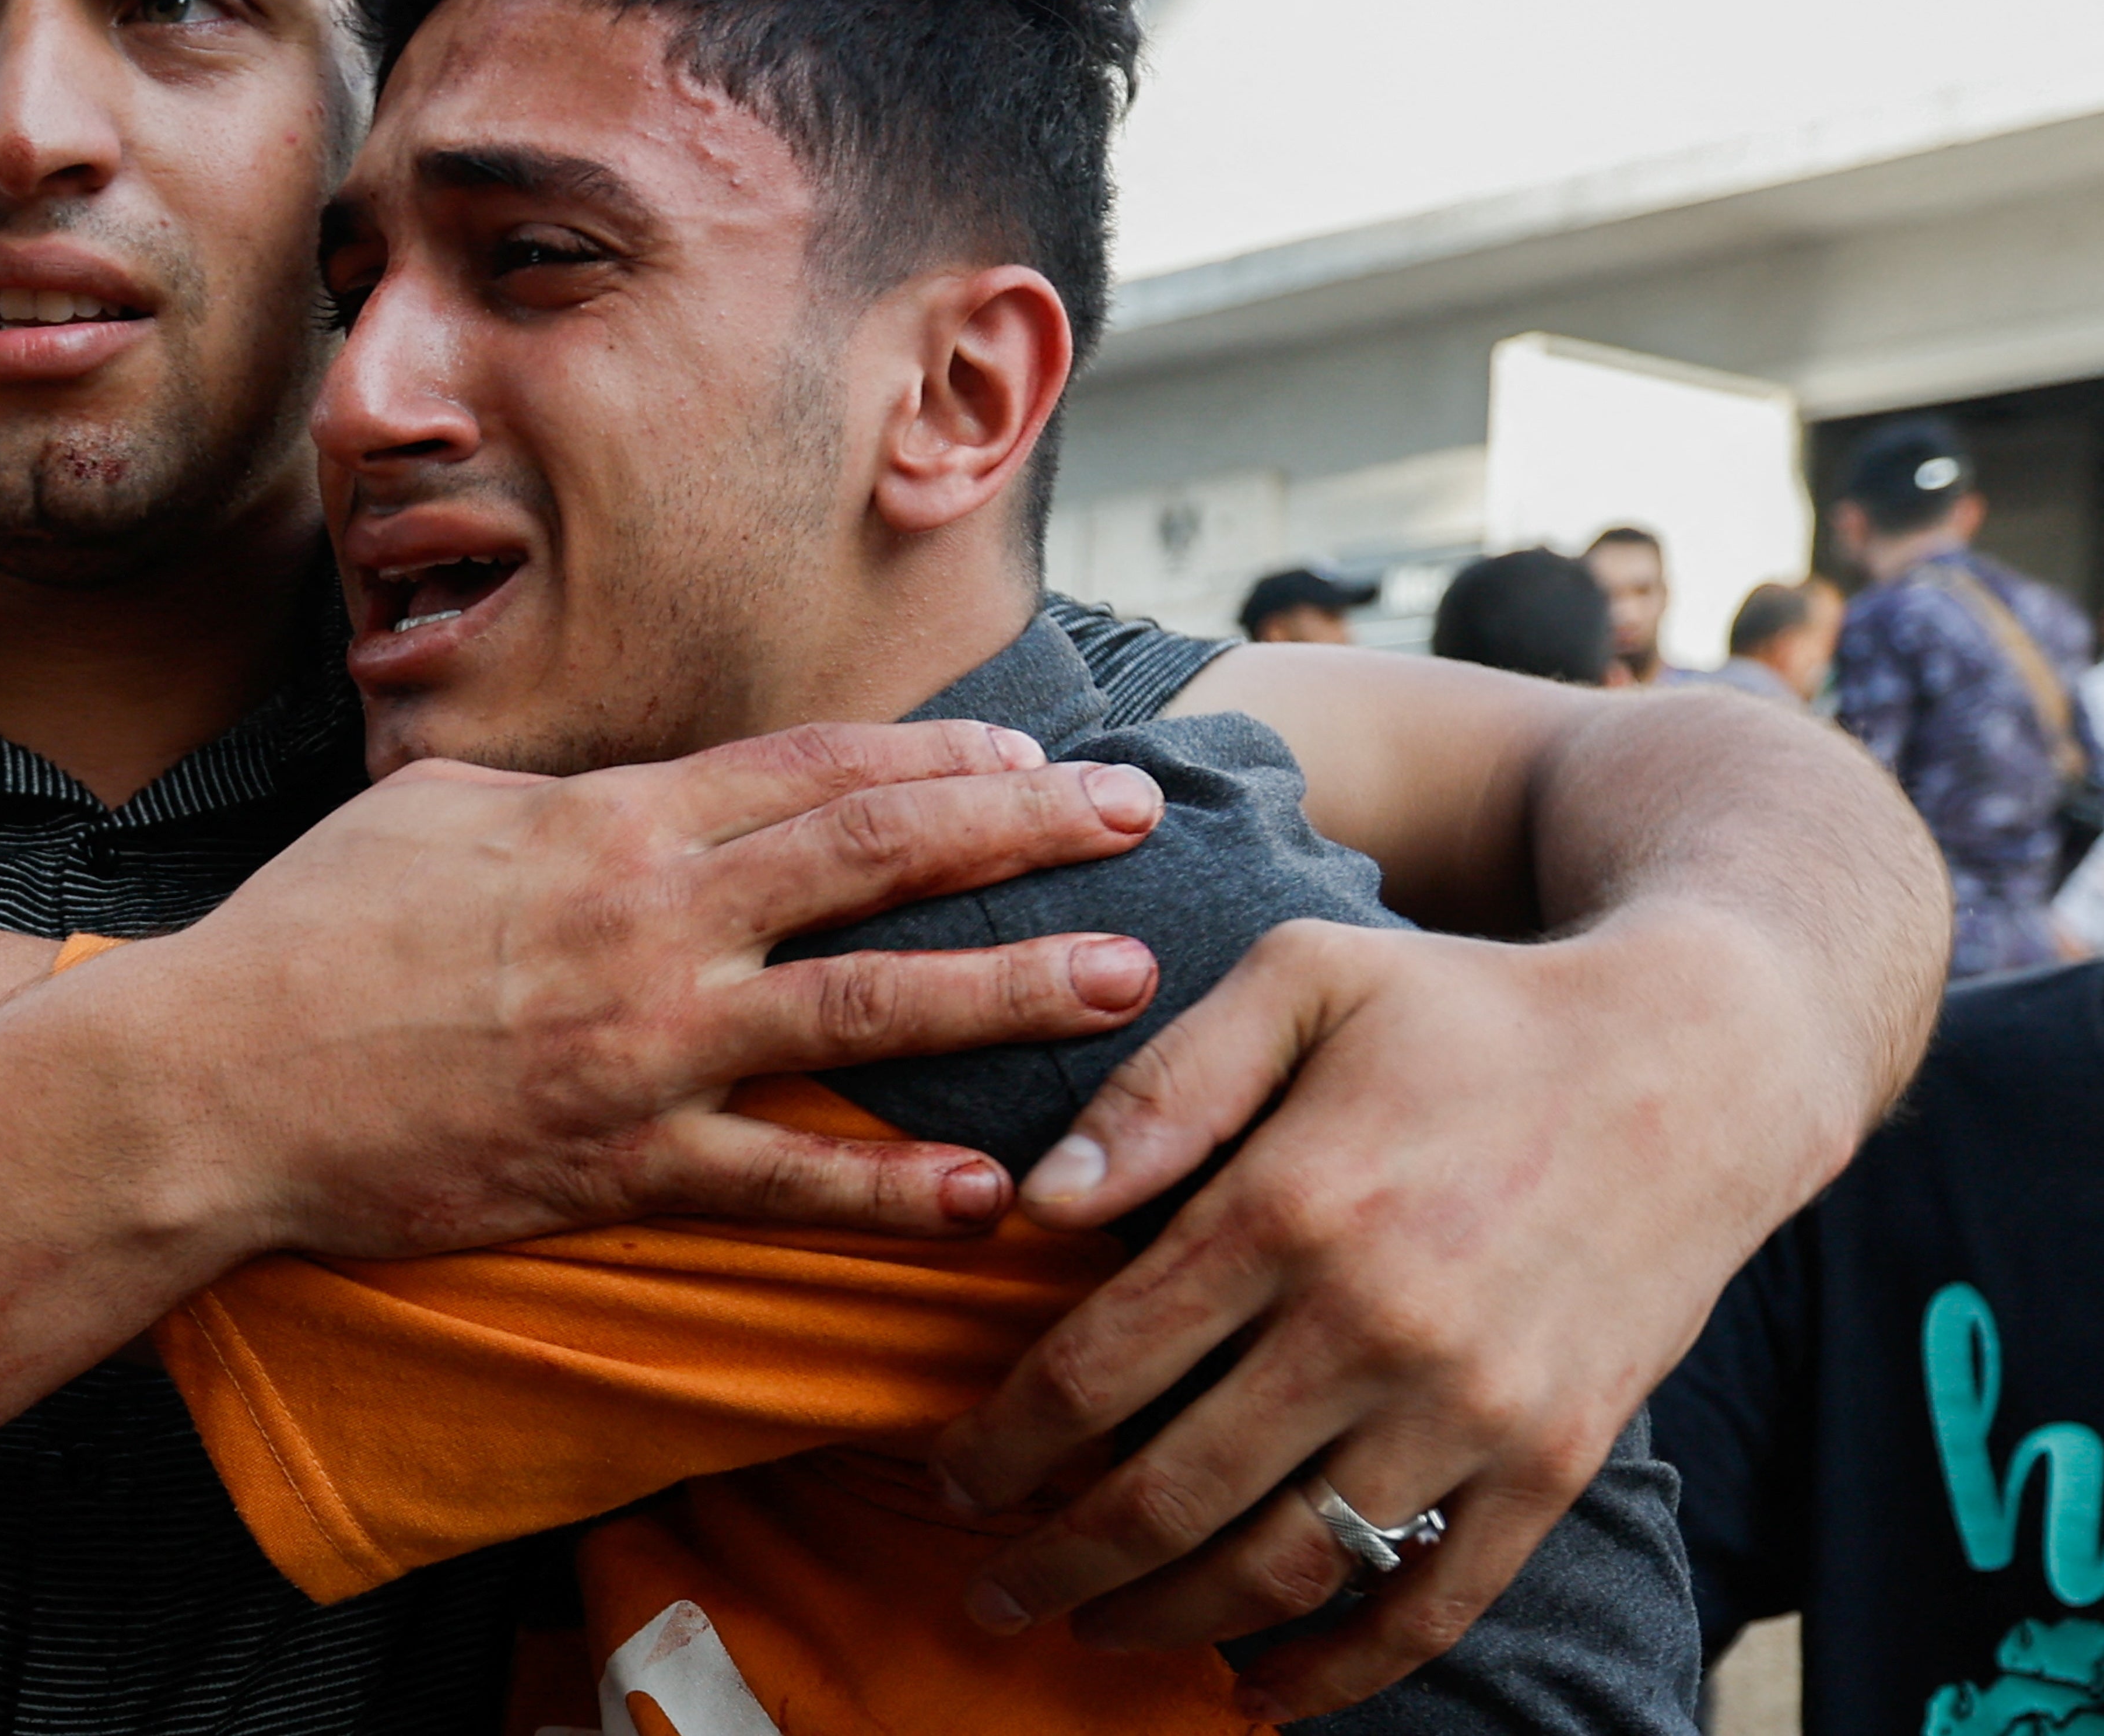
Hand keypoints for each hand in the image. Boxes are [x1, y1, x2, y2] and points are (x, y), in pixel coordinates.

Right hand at [141, 718, 1170, 1257]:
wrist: (215, 1078)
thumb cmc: (313, 929)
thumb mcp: (438, 809)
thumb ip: (563, 799)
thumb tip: (635, 792)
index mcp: (613, 822)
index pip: (814, 769)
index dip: (939, 760)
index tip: (1034, 760)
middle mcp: (652, 919)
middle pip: (875, 853)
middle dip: (1023, 831)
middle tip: (1139, 820)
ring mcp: (645, 1047)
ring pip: (865, 1007)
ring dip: (1007, 990)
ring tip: (1124, 979)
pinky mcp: (617, 1166)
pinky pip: (781, 1181)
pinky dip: (886, 1190)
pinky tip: (984, 1194)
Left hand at [935, 911, 1796, 1718]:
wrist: (1693, 1064)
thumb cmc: (1467, 1009)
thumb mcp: (1302, 979)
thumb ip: (1163, 1084)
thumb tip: (1038, 1198)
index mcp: (1287, 1207)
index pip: (1097, 1368)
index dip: (1005, 1441)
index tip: (951, 1476)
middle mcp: (1373, 1326)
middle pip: (1168, 1491)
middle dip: (1056, 1558)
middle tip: (990, 1590)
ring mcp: (1470, 1409)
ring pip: (1282, 1565)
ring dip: (1168, 1619)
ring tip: (1093, 1627)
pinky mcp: (1552, 1462)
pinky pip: (1430, 1604)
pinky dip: (1336, 1669)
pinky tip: (1257, 1686)